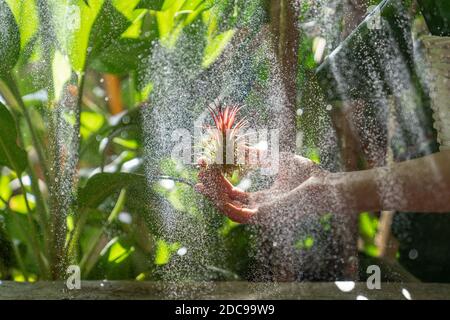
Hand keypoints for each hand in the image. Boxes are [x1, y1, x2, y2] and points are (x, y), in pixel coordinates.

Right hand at [195, 152, 328, 223]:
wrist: (325, 184)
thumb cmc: (307, 173)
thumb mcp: (275, 159)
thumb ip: (256, 155)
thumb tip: (237, 146)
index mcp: (262, 200)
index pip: (233, 194)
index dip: (217, 183)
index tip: (205, 169)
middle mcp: (259, 210)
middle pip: (226, 201)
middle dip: (210, 186)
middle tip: (198, 171)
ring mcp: (260, 216)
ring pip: (227, 207)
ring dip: (212, 192)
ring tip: (203, 176)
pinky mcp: (263, 217)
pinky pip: (235, 212)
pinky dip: (222, 200)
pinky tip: (214, 186)